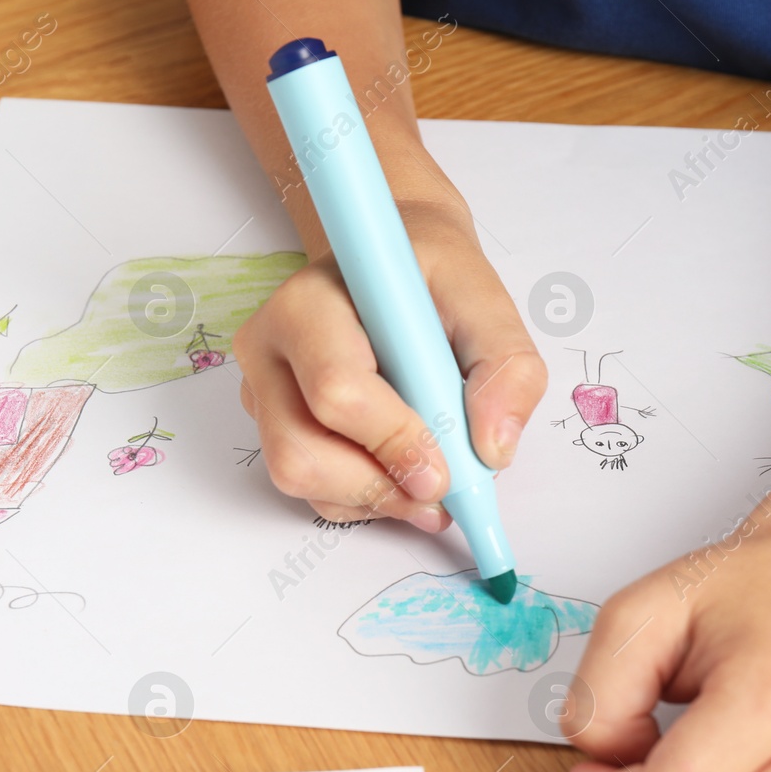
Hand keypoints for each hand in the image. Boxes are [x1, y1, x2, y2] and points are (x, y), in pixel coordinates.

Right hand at [234, 196, 545, 528]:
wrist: (395, 273)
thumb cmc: (430, 280)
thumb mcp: (484, 300)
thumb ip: (506, 365)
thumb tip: (492, 448)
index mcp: (309, 303)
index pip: (336, 389)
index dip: (393, 440)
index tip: (443, 470)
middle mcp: (270, 348)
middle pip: (300, 452)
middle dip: (378, 485)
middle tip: (438, 489)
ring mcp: (264, 391)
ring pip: (300, 478)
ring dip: (374, 497)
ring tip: (427, 482)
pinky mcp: (273, 425)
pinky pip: (311, 489)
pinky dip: (364, 498)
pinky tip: (400, 471)